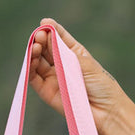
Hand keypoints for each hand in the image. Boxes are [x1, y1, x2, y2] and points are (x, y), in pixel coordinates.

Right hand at [30, 18, 126, 134]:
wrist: (106, 112)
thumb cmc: (101, 85)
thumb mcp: (83, 63)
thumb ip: (63, 51)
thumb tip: (46, 34)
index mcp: (74, 54)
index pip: (59, 38)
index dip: (51, 30)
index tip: (45, 23)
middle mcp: (62, 64)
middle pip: (46, 48)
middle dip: (41, 40)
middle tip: (38, 36)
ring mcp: (53, 78)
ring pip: (37, 61)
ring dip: (33, 52)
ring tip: (35, 46)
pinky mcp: (47, 92)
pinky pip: (33, 77)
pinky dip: (29, 67)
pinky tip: (30, 58)